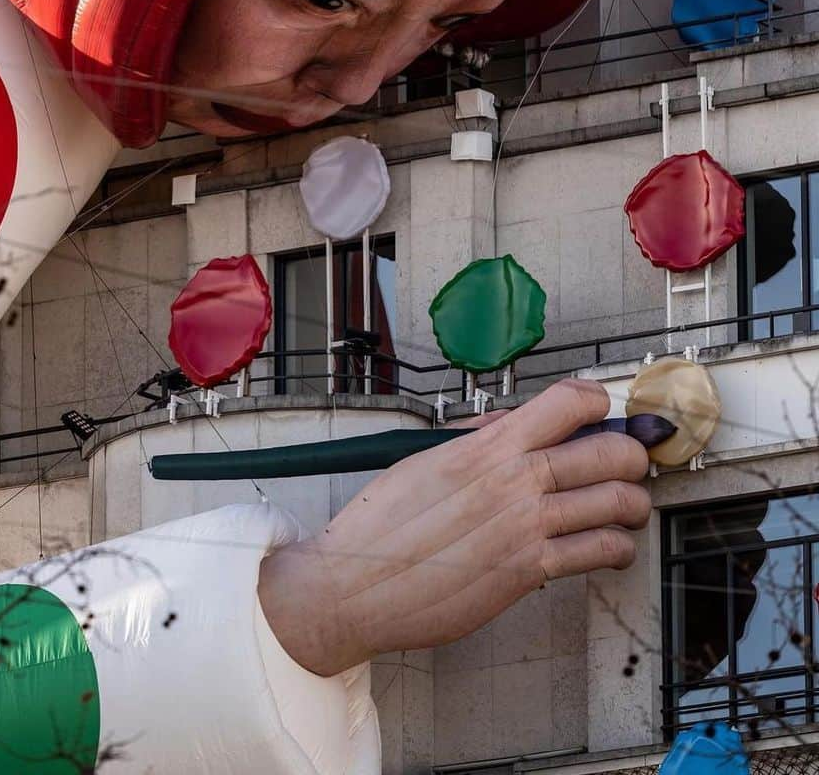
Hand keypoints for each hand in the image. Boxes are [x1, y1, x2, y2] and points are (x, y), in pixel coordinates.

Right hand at [257, 379, 650, 675]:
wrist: (355, 586)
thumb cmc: (380, 525)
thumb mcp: (422, 460)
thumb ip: (473, 438)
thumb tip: (513, 421)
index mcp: (486, 446)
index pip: (568, 402)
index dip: (596, 402)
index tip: (600, 413)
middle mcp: (514, 480)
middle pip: (610, 451)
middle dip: (632, 454)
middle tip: (626, 461)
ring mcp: (526, 527)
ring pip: (618, 501)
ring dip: (632, 501)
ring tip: (625, 505)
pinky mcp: (529, 571)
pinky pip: (600, 551)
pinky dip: (617, 547)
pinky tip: (608, 546)